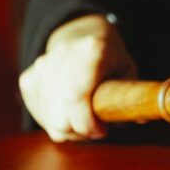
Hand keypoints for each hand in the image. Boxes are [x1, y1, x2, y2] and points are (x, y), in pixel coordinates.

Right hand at [19, 14, 136, 141]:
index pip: (76, 96)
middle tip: (96, 127)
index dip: (87, 123)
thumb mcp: (128, 70)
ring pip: (49, 120)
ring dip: (69, 128)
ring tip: (84, 116)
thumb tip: (140, 117)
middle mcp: (62, 55)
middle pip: (60, 116)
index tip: (102, 131)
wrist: (82, 37)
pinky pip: (39, 115)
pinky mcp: (28, 79)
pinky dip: (54, 121)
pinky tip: (68, 110)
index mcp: (93, 50)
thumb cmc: (110, 60)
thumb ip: (132, 95)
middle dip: (80, 132)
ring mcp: (42, 66)